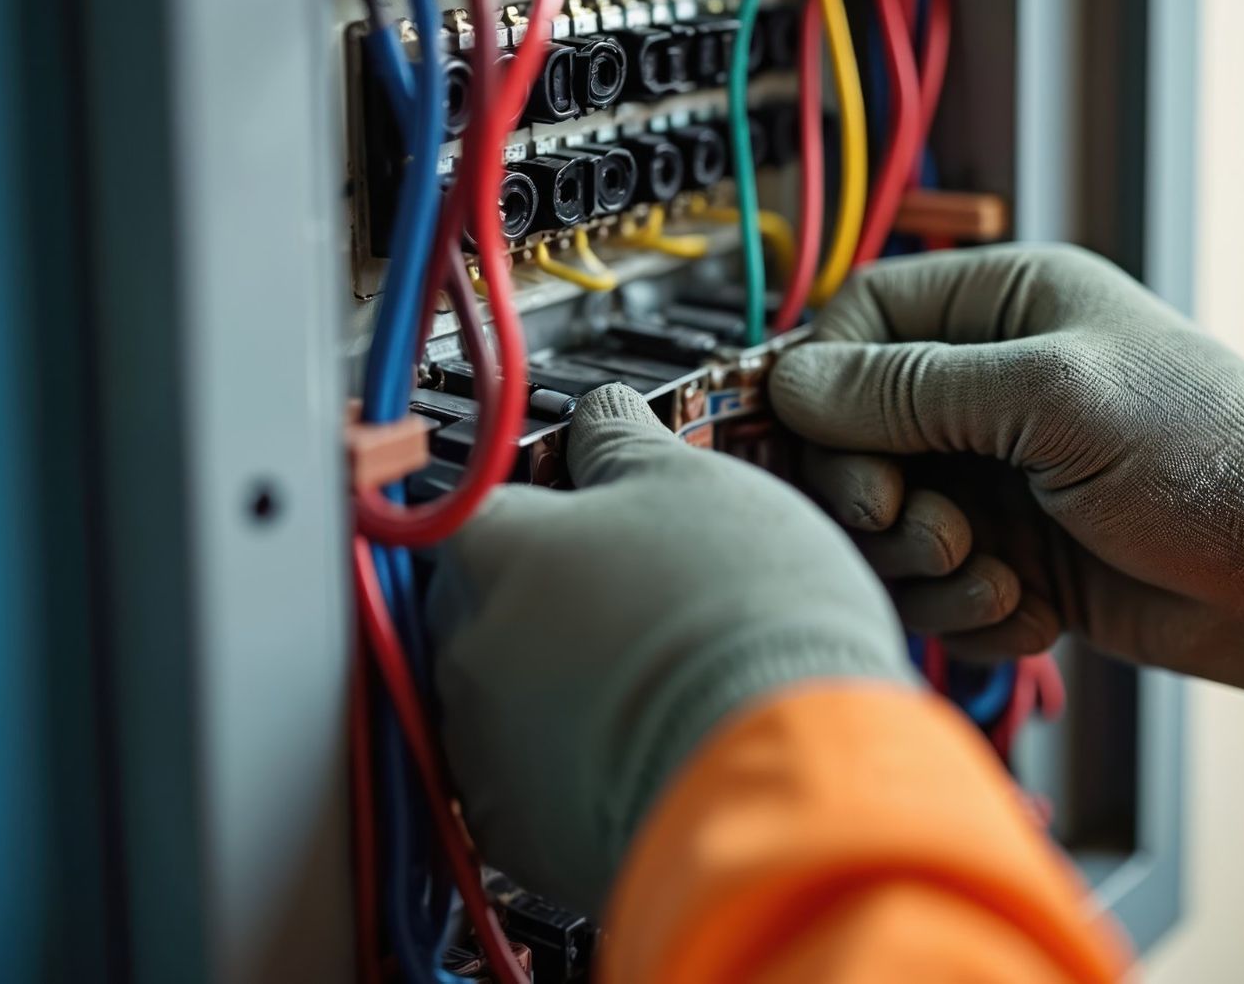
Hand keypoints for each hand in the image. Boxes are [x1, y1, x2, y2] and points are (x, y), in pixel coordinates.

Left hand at [427, 384, 911, 912]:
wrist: (780, 770)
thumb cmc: (744, 623)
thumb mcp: (697, 486)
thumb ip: (625, 442)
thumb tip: (603, 415)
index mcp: (495, 543)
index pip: (466, 498)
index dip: (524, 500)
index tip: (565, 506)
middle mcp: (463, 642)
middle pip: (480, 599)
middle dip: (544, 594)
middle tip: (632, 594)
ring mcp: (477, 741)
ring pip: (500, 691)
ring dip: (556, 680)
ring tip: (652, 675)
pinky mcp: (510, 828)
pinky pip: (522, 777)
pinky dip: (568, 761)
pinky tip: (640, 742)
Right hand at [769, 244, 1243, 700]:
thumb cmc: (1208, 453)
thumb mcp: (1052, 396)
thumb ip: (914, 388)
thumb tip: (792, 383)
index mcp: (1005, 308)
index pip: (858, 326)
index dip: (821, 385)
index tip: (818, 444)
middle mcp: (991, 389)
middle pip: (852, 436)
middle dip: (873, 493)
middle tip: (926, 524)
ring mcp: (1000, 480)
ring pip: (887, 523)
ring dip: (922, 564)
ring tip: (991, 574)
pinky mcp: (1015, 561)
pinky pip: (938, 591)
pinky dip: (970, 612)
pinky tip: (1032, 611)